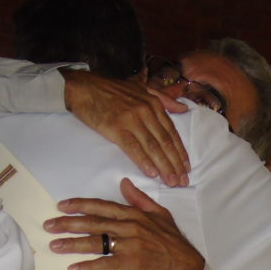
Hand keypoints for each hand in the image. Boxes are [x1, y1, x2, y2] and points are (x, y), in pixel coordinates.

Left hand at [44, 177, 203, 269]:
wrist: (187, 266)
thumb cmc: (174, 243)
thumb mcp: (161, 214)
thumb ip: (140, 199)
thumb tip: (124, 183)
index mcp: (134, 214)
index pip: (102, 206)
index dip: (80, 205)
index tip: (61, 206)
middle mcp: (129, 227)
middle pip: (93, 223)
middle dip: (68, 223)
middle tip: (49, 225)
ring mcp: (130, 245)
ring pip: (95, 242)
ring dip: (72, 244)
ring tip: (54, 245)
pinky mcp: (131, 263)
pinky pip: (105, 264)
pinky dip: (89, 267)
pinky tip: (74, 269)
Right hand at [62, 70, 189, 186]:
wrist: (83, 87)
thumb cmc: (111, 89)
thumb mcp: (140, 88)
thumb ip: (163, 99)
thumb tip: (183, 109)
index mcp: (154, 104)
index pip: (171, 132)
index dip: (181, 152)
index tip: (187, 168)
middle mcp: (146, 112)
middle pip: (165, 142)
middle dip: (176, 164)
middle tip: (183, 182)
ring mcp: (131, 120)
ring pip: (152, 147)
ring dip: (164, 167)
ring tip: (171, 182)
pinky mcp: (116, 128)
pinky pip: (133, 147)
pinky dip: (143, 161)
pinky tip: (152, 173)